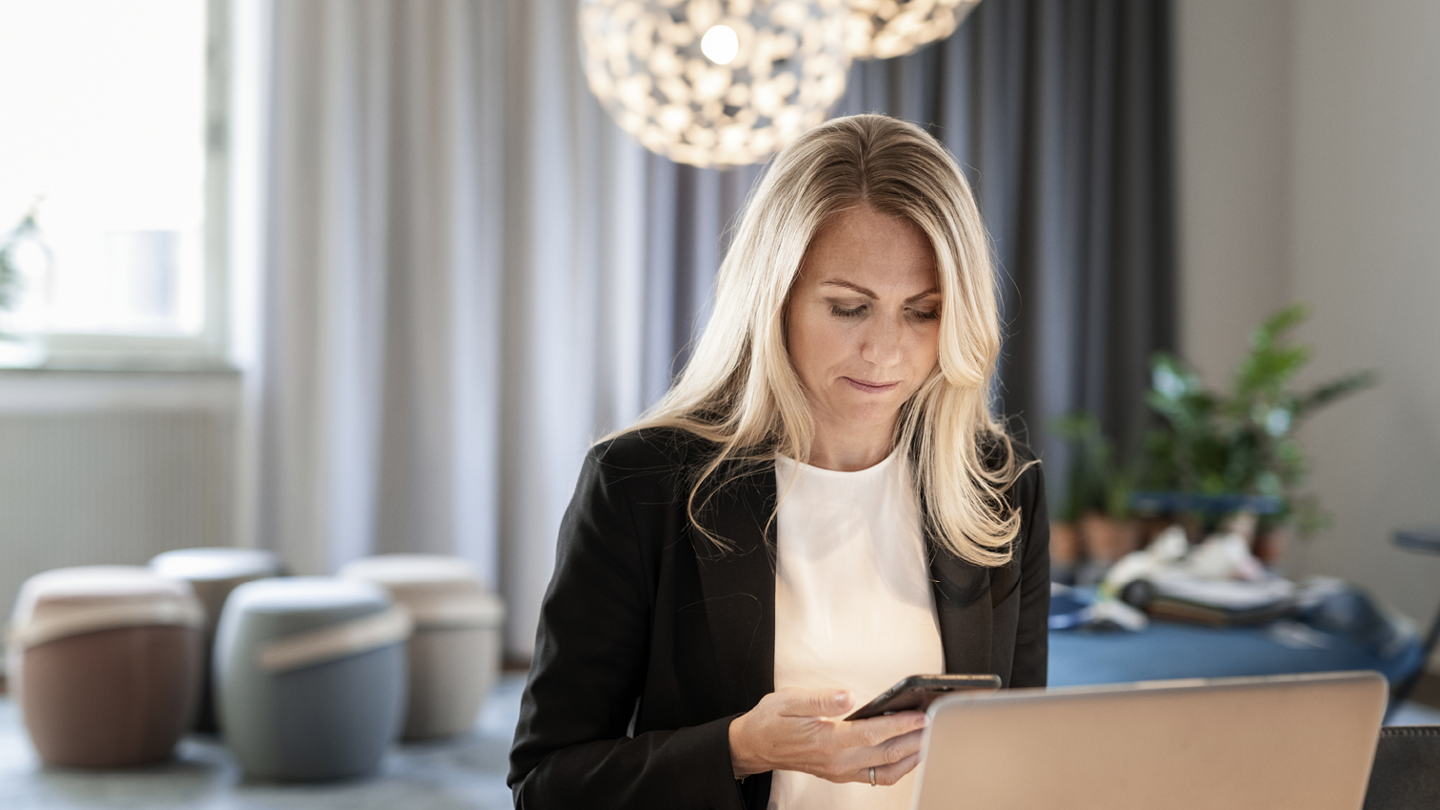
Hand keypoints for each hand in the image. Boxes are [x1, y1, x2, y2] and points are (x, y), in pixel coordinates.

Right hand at [728, 687, 925, 784]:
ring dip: (911, 757)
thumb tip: (847, 696)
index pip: (872, 734)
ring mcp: (841, 770)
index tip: (920, 715)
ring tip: (929, 738)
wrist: (754, 745)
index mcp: (827, 741)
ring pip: (887, 771)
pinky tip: (907, 752)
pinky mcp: (842, 773)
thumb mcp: (789, 700)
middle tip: (936, 724)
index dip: (899, 724)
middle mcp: (837, 761)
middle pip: (887, 755)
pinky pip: (878, 776)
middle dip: (915, 740)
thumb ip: (821, 699)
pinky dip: (898, 766)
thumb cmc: (771, 720)